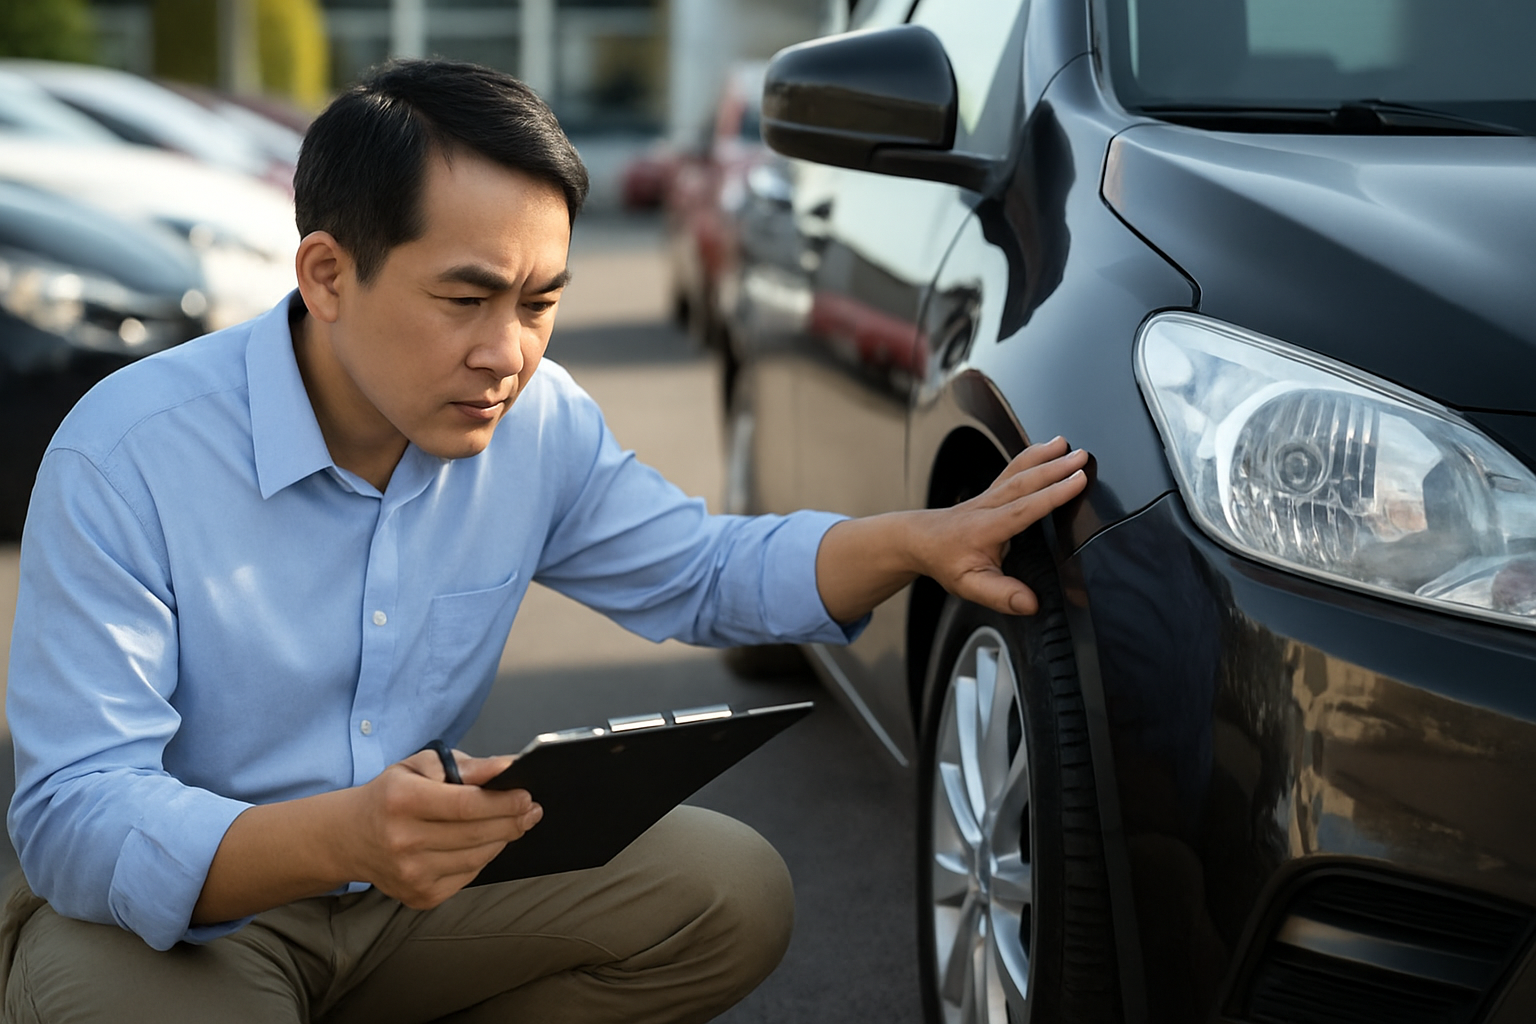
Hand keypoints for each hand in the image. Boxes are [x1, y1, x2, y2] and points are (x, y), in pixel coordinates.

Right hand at [342, 748, 541, 909]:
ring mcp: (410, 874)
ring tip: (513, 823)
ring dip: (502, 839)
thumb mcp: (422, 765)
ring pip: (477, 858)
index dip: (503, 802)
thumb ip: (468, 766)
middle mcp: (402, 840)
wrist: (350, 837)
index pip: (465, 805)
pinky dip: (483, 858)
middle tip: (531, 810)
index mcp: (402, 800)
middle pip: (476, 834)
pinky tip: (485, 843)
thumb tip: (508, 767)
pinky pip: (468, 877)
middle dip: (512, 820)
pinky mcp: (419, 896)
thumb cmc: (392, 795)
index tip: (527, 795)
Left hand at [814, 436, 1088, 621]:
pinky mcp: (991, 491)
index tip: (1078, 481)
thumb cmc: (944, 561)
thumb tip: (1031, 603)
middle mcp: (989, 506)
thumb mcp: (969, 586)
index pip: (1026, 508)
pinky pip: (1013, 469)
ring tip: (1065, 443)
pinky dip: (1031, 456)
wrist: (917, 540)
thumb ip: (1001, 595)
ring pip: (1018, 470)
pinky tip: (1046, 448)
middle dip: (1055, 468)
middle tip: (1082, 457)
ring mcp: (989, 495)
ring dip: (1043, 456)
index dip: (1054, 494)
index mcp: (988, 527)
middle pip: (1025, 482)